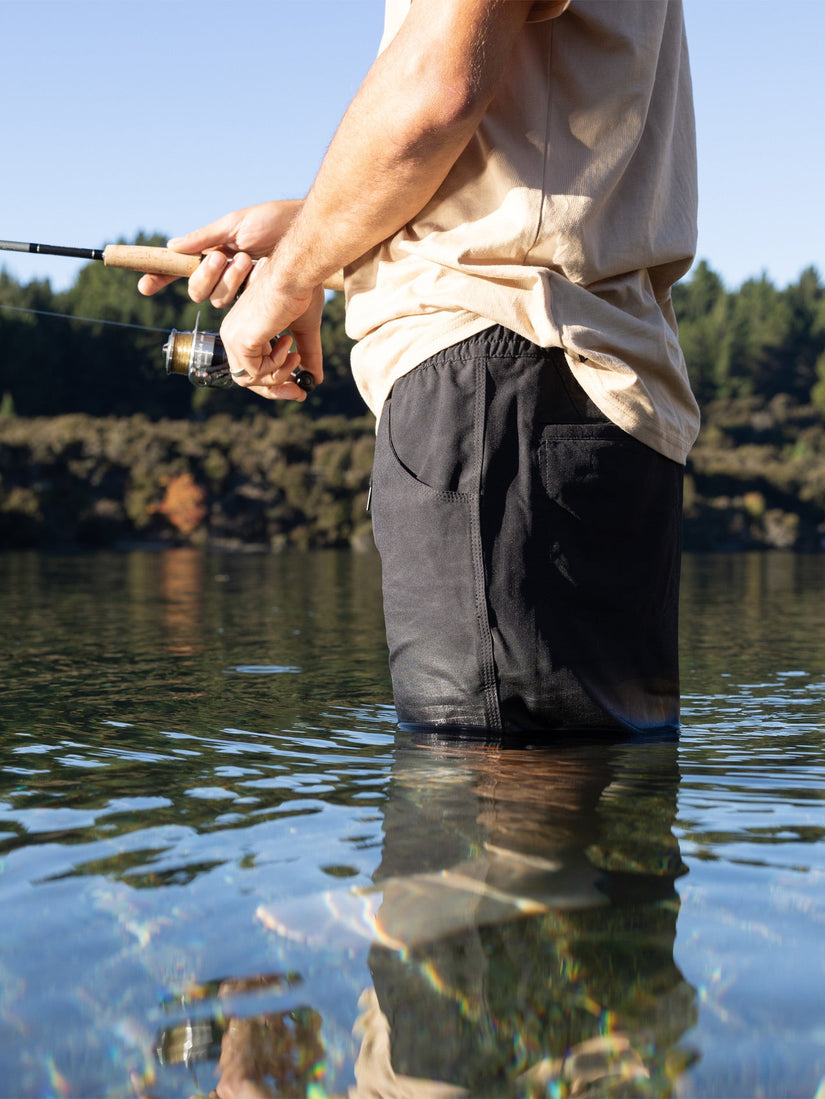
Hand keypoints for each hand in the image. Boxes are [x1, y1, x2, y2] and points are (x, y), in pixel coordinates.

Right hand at [137, 200, 300, 305]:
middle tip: (225, 257)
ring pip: (219, 301)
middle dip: (207, 275)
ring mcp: (242, 289)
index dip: (161, 279)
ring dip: (230, 280)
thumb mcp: (236, 224)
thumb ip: (205, 237)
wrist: (306, 231)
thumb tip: (173, 246)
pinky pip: (243, 309)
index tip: (143, 288)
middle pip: (197, 290)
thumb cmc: (273, 221)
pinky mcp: (260, 300)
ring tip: (249, 261)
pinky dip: (245, 291)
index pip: (181, 270)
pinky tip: (257, 277)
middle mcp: (225, 275)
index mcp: (214, 254)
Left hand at [219, 263, 324, 401]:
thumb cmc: (299, 292)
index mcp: (242, 328)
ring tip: (295, 354)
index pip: (251, 367)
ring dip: (279, 374)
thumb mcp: (303, 330)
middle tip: (300, 392)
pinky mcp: (240, 340)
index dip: (274, 382)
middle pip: (247, 379)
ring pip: (251, 380)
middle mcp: (232, 333)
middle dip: (276, 389)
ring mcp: (232, 337)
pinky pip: (257, 373)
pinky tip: (287, 341)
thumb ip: (306, 354)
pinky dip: (277, 365)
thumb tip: (315, 379)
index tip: (298, 389)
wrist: (296, 275)